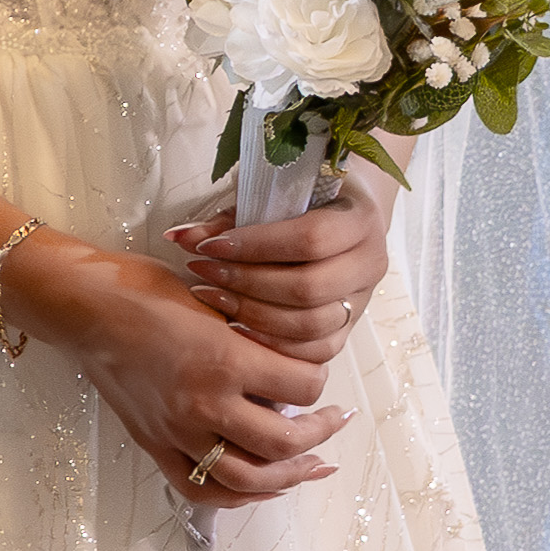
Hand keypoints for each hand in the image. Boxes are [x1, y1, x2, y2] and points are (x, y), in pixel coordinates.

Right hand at [15, 235, 347, 503]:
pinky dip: (239, 496)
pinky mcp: (156, 446)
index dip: (321, 380)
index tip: (319, 373)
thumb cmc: (145, 291)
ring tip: (312, 463)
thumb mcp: (214, 300)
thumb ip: (253, 339)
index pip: (303, 387)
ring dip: (289, 475)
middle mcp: (204, 403)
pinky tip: (264, 486)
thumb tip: (291, 369)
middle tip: (334, 420)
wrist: (85, 307)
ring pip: (249, 478)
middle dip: (320, 433)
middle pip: (285, 442)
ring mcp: (177, 432)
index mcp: (224, 358)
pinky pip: (202, 489)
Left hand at [169, 157, 394, 375]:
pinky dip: (271, 344)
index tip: (209, 246)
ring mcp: (362, 301)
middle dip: (248, 284)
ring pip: (311, 326)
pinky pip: (313, 352)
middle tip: (204, 273)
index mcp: (361, 219)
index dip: (256, 246)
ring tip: (212, 298)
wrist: (341, 218)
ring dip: (253, 316)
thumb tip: (179, 237)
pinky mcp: (348, 330)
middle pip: (309, 289)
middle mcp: (370, 263)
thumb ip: (228, 219)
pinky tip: (235, 328)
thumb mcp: (269, 198)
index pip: (311, 239)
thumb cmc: (300, 202)